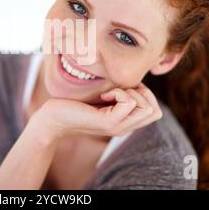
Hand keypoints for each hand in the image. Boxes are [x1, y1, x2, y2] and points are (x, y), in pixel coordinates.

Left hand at [30, 82, 162, 140]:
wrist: (53, 117)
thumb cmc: (74, 104)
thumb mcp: (102, 98)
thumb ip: (118, 95)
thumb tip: (136, 82)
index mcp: (125, 122)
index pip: (155, 112)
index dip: (145, 95)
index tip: (123, 89)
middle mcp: (124, 127)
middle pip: (155, 112)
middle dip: (143, 93)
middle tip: (119, 90)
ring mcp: (117, 127)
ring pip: (147, 109)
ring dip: (131, 92)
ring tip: (110, 92)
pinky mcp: (107, 123)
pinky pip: (129, 103)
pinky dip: (119, 93)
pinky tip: (103, 95)